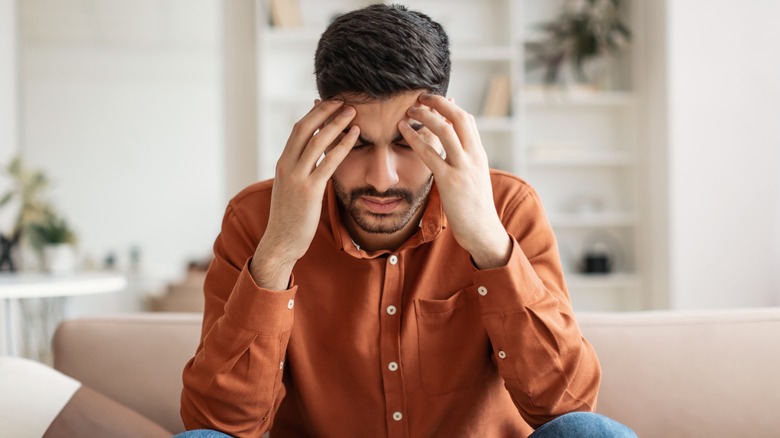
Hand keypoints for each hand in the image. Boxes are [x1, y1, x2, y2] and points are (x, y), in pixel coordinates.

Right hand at [251, 100, 359, 289]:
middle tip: (342, 100)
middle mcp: (287, 166)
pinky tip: (355, 136)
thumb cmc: (290, 218)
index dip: (314, 113)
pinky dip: (343, 145)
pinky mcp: (310, 190)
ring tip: (352, 112)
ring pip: (317, 141)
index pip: (298, 130)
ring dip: (336, 123)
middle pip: (305, 128)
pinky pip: (329, 162)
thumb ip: (300, 172)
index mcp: (283, 164)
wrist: (281, 242)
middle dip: (324, 110)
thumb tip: (314, 161)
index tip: (329, 103)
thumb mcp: (291, 189)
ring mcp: (297, 177)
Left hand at [399, 94, 510, 268]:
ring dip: (426, 115)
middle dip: (438, 102)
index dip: (449, 106)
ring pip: (445, 130)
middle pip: (459, 117)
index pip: (467, 120)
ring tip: (409, 110)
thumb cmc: (475, 208)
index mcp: (479, 155)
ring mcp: (463, 168)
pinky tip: (403, 131)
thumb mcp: (475, 179)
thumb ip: (465, 162)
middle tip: (420, 96)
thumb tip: (453, 151)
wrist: (483, 231)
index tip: (432, 101)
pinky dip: (415, 138)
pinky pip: (430, 154)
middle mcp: (474, 156)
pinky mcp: (450, 181)